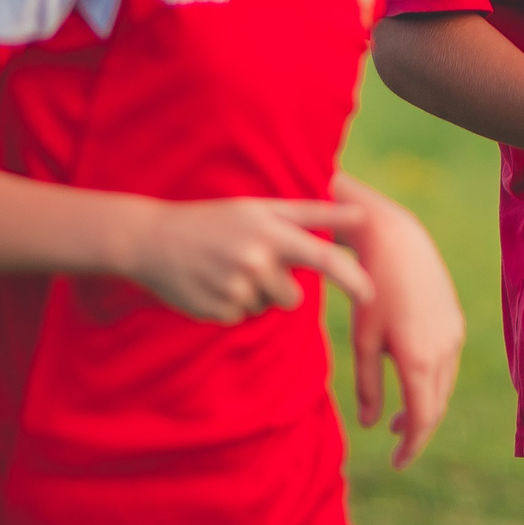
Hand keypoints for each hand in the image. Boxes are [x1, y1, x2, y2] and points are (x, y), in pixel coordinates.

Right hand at [124, 196, 372, 322]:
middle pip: (294, 295)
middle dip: (283, 286)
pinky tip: (211, 283)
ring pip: (268, 307)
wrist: (151, 239)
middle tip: (252, 263)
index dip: (351, 277)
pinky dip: (233, 304)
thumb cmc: (216, 219)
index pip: (322, 257)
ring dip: (256, 294)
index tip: (372, 292)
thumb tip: (362, 212)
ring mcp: (234, 288)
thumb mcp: (260, 208)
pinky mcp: (217, 312)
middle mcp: (255, 260)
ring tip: (227, 269)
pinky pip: (243, 317)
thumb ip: (312, 212)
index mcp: (269, 232)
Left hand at [335, 174, 464, 468]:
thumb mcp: (363, 341)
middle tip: (397, 449)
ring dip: (426, 408)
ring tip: (399, 420)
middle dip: (418, 431)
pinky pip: (448, 365)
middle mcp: (445, 351)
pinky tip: (412, 381)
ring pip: (445, 387)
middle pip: (437, 407)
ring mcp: (454, 336)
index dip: (410, 446)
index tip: (396, 463)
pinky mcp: (455, 322)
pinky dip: (432, 384)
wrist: (398, 242)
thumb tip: (372, 424)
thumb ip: (369, 386)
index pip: (422, 419)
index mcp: (420, 360)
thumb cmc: (371, 290)